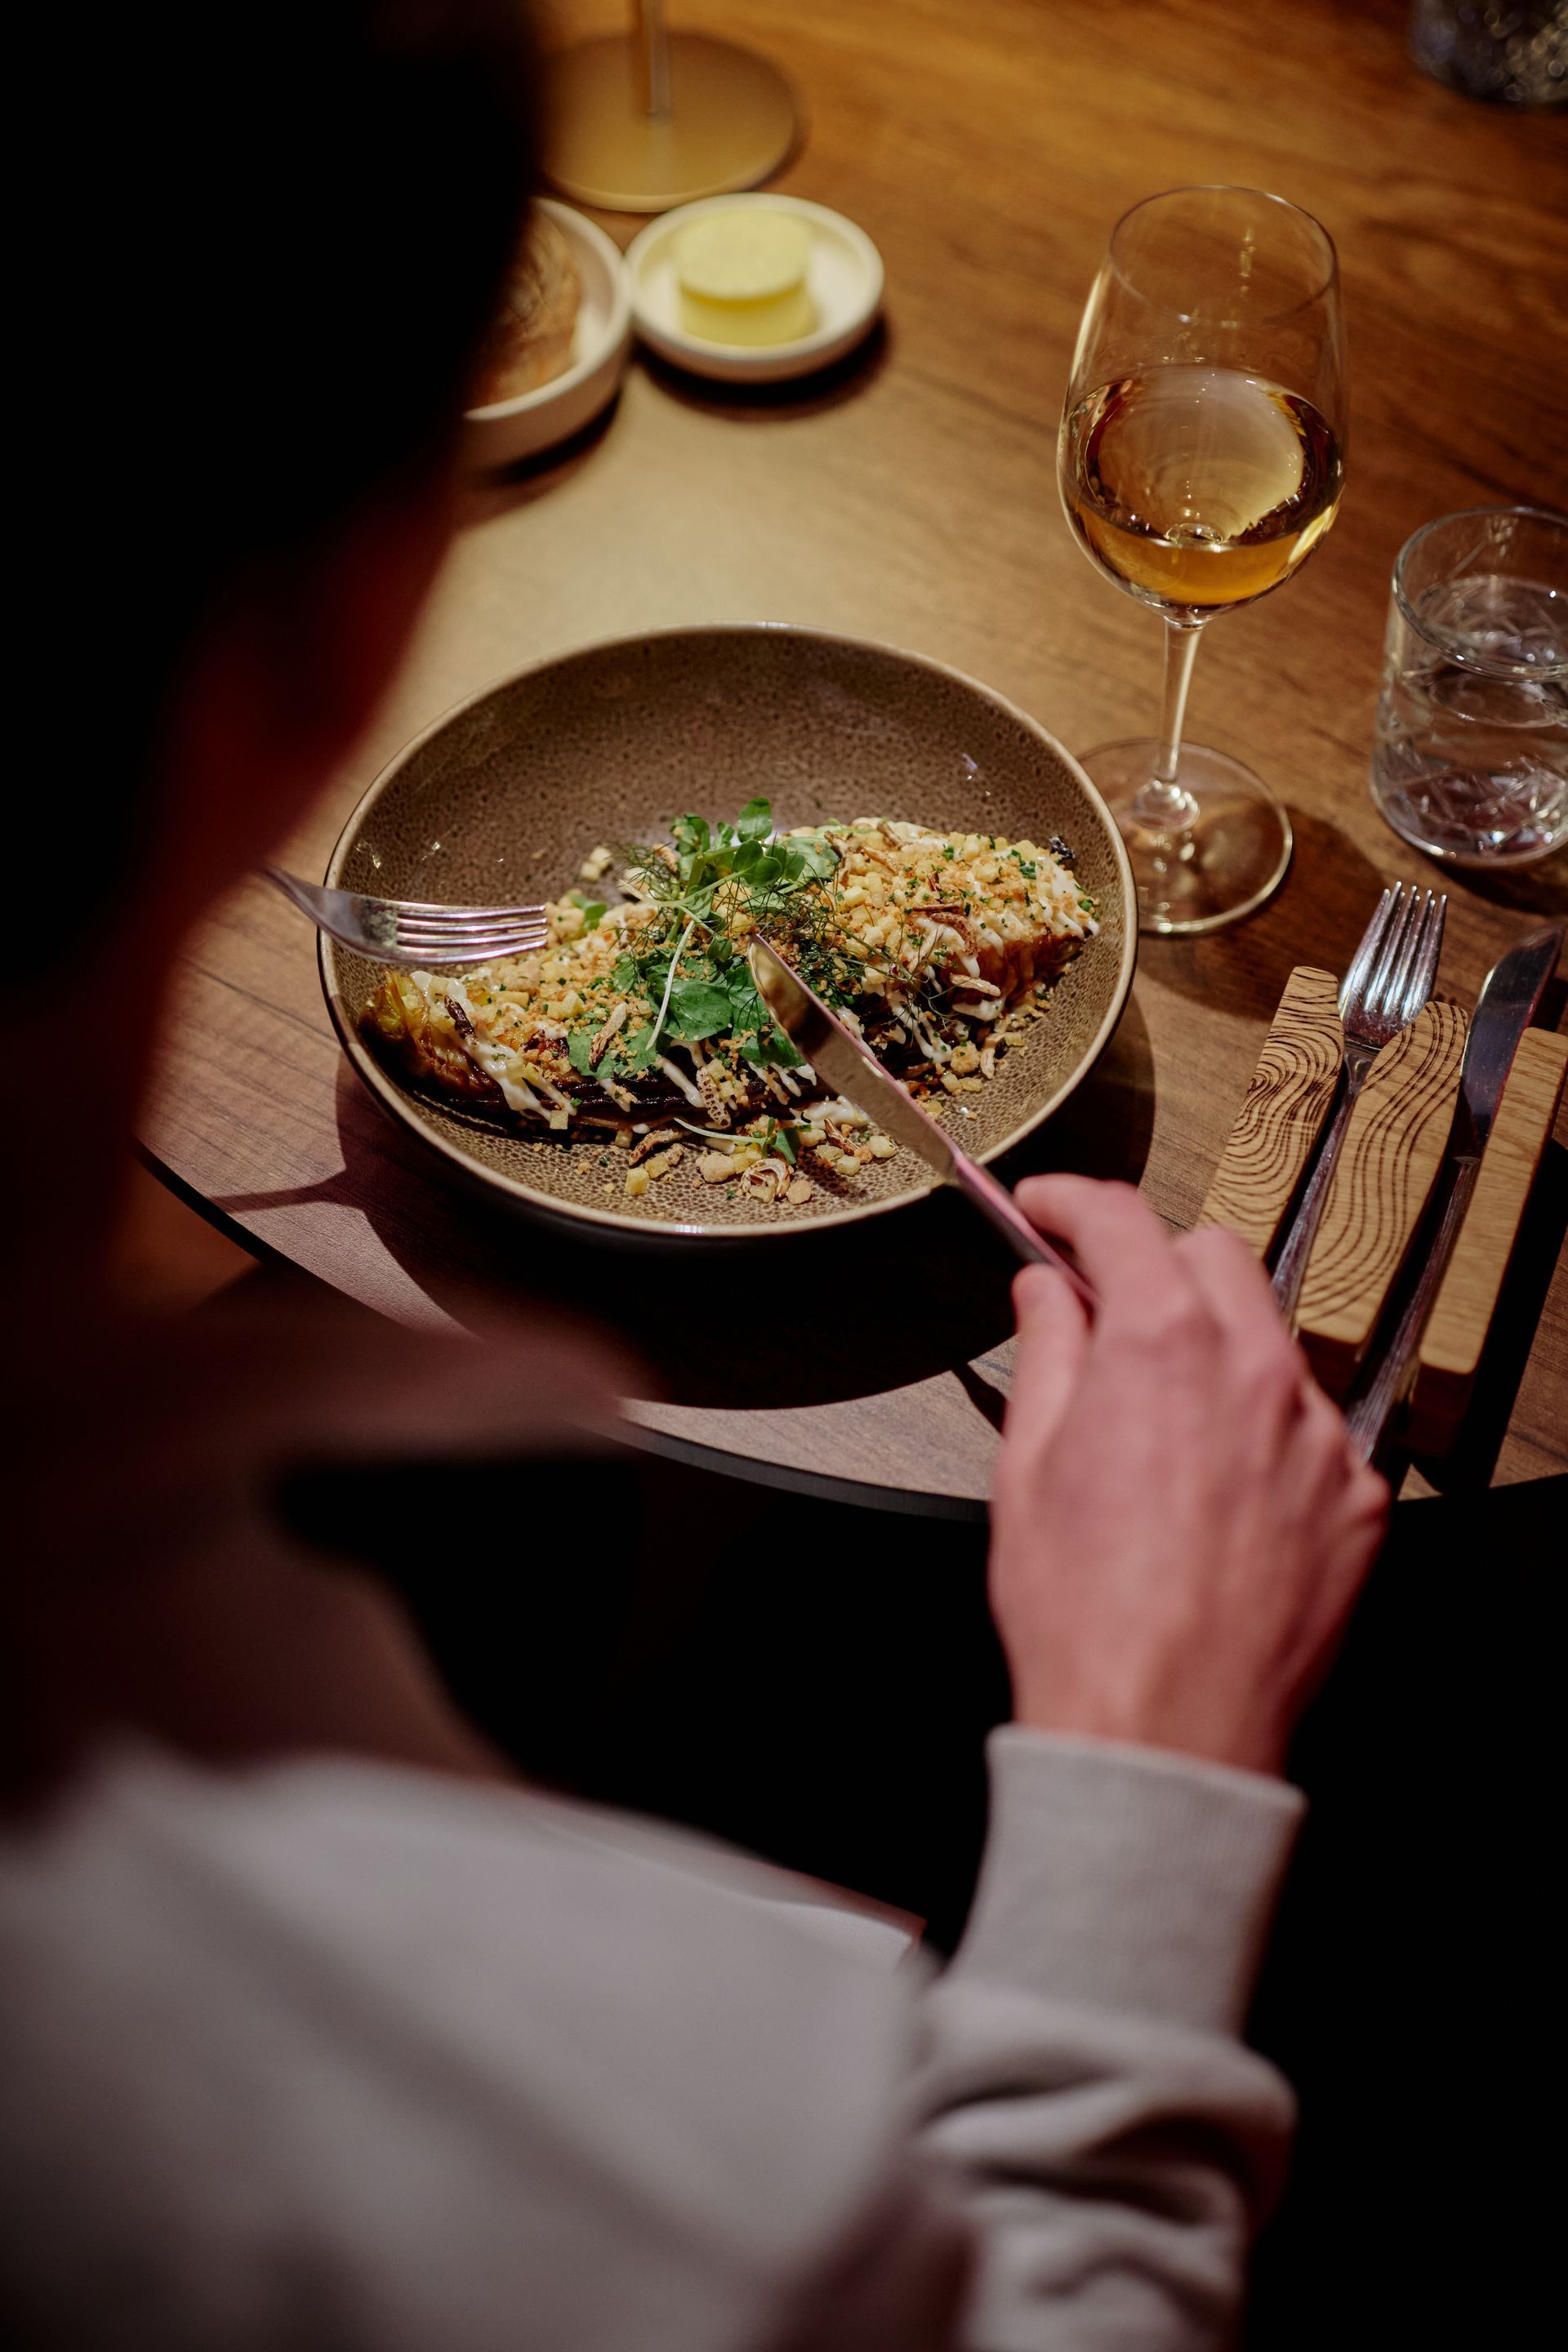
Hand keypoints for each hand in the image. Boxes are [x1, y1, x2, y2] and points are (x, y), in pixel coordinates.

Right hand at [989, 1175, 1388, 1776]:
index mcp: (1162, 1347)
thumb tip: (1044, 1295)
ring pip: (1269, 1338)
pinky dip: (1261, 1430)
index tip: (1045, 1210)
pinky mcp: (1356, 1496)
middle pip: (1211, 1256)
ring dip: (1212, 1346)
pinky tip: (1213, 1488)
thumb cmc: (1086, 1616)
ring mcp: (1317, 1434)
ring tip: (1157, 1420)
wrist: (1163, 1728)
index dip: (1070, 1202)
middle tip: (1099, 1307)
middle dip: (1151, 1262)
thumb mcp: (1027, 1465)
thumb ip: (1046, 1354)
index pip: (1121, 1221)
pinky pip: (1309, 1425)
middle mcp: (1255, 1373)